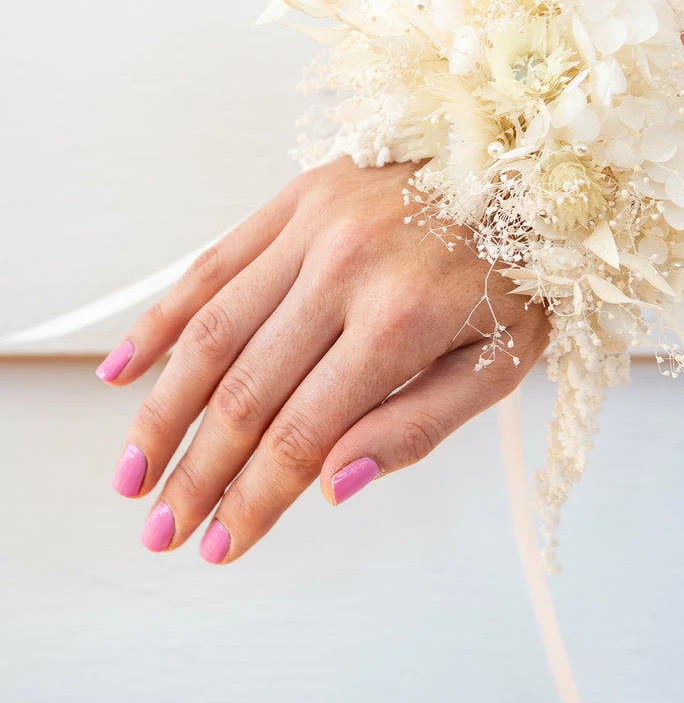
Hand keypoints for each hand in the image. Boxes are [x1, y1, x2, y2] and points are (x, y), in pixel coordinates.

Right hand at [98, 155, 550, 562]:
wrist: (528, 166)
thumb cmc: (519, 269)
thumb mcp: (501, 361)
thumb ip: (419, 426)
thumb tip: (334, 485)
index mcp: (402, 319)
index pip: (302, 432)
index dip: (255, 499)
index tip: (222, 544)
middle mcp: (347, 268)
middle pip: (245, 391)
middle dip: (198, 473)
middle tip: (165, 526)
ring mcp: (316, 225)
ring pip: (212, 330)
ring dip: (164, 410)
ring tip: (133, 470)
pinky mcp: (299, 196)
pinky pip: (213, 262)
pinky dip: (163, 319)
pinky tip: (128, 368)